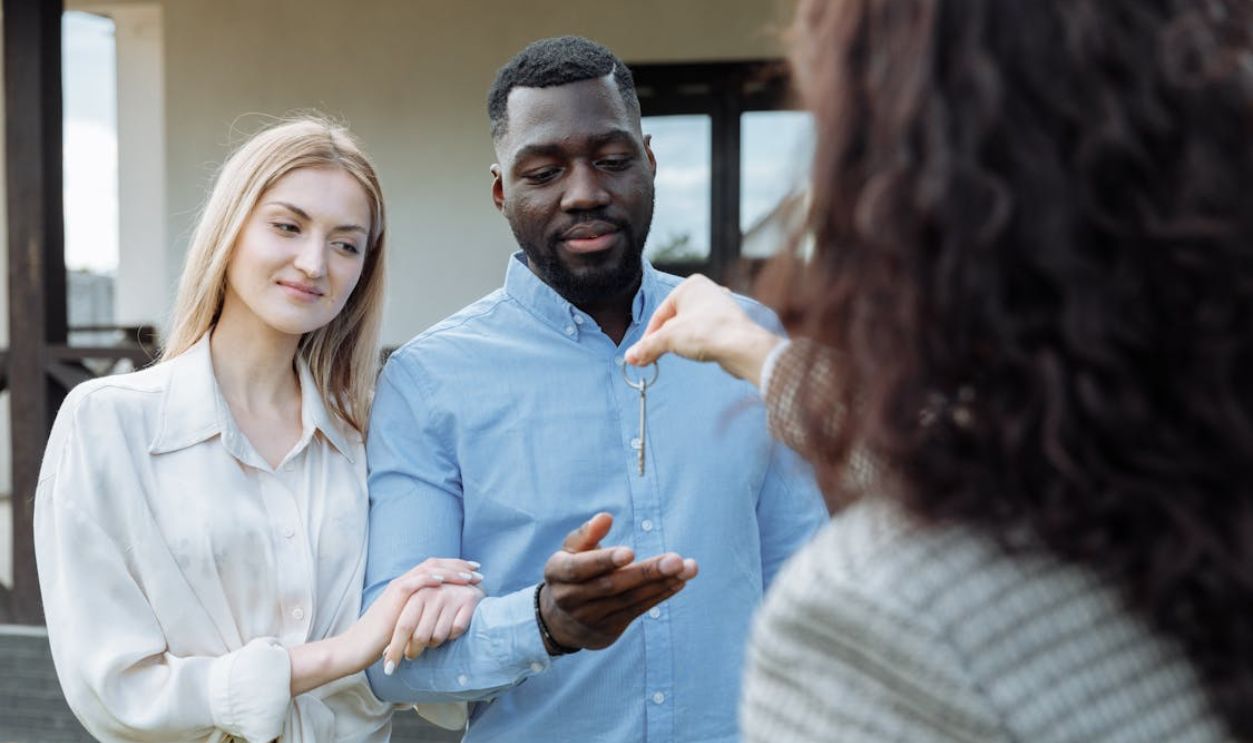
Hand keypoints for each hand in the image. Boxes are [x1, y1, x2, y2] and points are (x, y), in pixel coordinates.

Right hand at [346, 558, 481, 673]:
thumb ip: (422, 618)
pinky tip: (444, 581)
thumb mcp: (408, 625)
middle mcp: (403, 583)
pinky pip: (413, 583)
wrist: (357, 647)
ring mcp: (397, 589)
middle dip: (458, 565)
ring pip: (427, 570)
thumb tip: (443, 622)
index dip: (455, 568)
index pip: (435, 570)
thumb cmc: (382, 641)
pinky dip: (429, 579)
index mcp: (408, 588)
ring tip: (469, 576)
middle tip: (478, 569)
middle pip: (434, 564)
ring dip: (450, 571)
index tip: (475, 572)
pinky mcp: (392, 599)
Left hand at [384, 582, 484, 665]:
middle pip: (420, 636)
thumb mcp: (416, 605)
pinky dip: (452, 634)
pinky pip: (456, 631)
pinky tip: (451, 625)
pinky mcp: (469, 601)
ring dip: (434, 642)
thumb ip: (402, 625)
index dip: (395, 650)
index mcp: (416, 593)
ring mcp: (451, 596)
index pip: (403, 627)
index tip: (389, 670)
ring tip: (433, 634)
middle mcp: (433, 593)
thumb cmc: (435, 598)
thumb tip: (385, 653)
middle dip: (413, 651)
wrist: (467, 579)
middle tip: (411, 656)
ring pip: (438, 636)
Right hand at [539, 513, 698, 651]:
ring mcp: (590, 617)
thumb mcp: (571, 551)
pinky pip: (637, 611)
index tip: (630, 552)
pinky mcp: (608, 630)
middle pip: (612, 585)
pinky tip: (679, 581)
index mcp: (557, 573)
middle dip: (646, 572)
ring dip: (661, 583)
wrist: (561, 621)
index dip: (604, 561)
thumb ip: (588, 534)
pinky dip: (659, 595)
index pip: (580, 568)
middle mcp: (571, 598)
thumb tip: (606, 517)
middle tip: (675, 560)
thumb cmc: (571, 571)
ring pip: (629, 600)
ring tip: (687, 568)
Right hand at [624, 274, 781, 385]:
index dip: (649, 336)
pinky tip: (696, 353)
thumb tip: (630, 357)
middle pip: (674, 320)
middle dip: (663, 340)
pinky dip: (696, 343)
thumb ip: (647, 347)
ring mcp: (719, 307)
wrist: (742, 346)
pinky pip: (704, 333)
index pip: (660, 314)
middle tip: (652, 359)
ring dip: (679, 343)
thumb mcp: (668, 339)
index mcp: (690, 285)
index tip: (641, 354)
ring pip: (689, 327)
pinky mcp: (728, 323)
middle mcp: (706, 291)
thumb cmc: (707, 332)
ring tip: (675, 355)